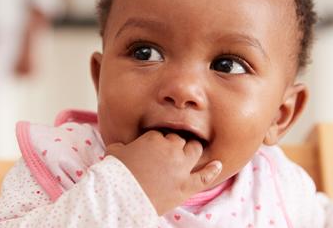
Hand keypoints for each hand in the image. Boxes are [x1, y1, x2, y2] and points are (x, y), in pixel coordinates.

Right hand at [105, 130, 221, 214]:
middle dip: (174, 145)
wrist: (119, 198)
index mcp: (154, 138)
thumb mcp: (114, 152)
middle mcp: (171, 149)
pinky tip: (218, 165)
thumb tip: (122, 146)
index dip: (157, 142)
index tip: (152, 150)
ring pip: (194, 150)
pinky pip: (204, 176)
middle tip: (168, 154)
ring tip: (188, 154)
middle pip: (179, 140)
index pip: (160, 134)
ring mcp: (181, 167)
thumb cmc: (115, 173)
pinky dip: (212, 170)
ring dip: (191, 151)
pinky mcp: (186, 186)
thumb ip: (122, 145)